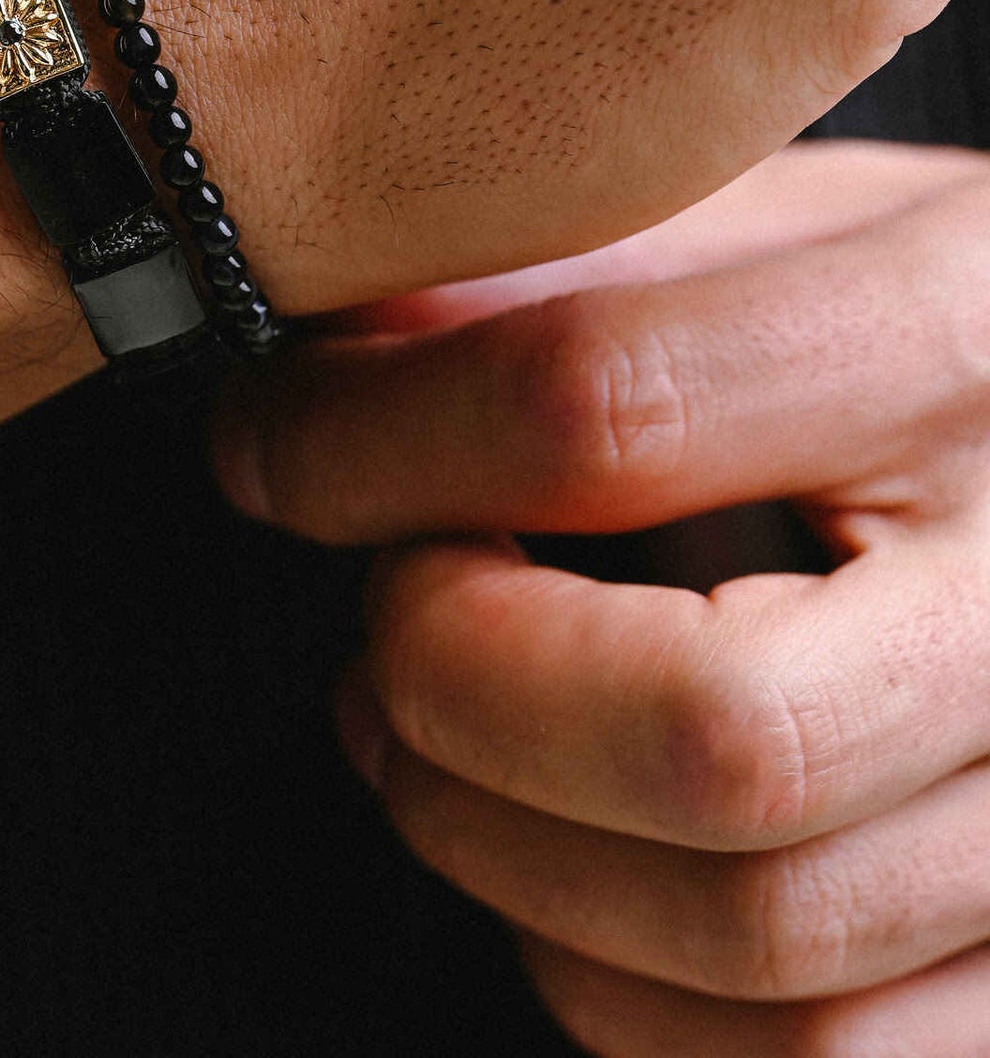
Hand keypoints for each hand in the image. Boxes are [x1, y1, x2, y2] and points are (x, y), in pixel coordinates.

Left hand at [211, 140, 989, 1052]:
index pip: (608, 410)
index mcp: (958, 341)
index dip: (376, 443)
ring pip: (752, 943)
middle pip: (708, 733)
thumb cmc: (948, 326)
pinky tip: (560, 853)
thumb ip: (574, 266)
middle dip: (452, 680)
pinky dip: (613, 979)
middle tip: (384, 614)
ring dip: (497, 845)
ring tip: (428, 732)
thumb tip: (332, 345)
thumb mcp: (789, 222)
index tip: (278, 446)